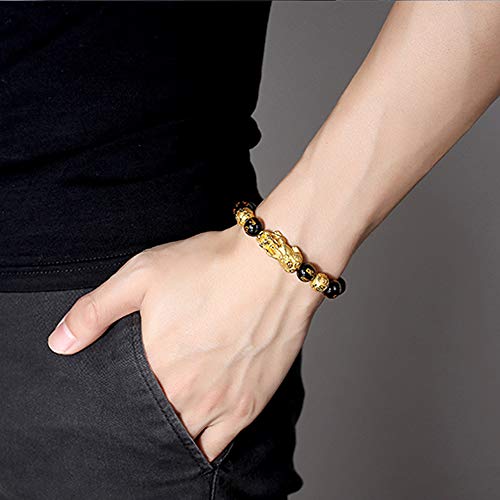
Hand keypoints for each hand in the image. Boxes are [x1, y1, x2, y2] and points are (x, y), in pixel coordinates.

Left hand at [47, 223, 322, 460]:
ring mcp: (220, 405)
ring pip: (185, 440)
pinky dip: (204, 444)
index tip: (127, 392)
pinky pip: (218, 446)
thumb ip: (95, 311)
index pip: (125, 406)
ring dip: (174, 431)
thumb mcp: (142, 275)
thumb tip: (59, 344)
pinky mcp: (249, 405)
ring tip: (173, 412)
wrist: (273, 267)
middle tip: (151, 399)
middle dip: (147, 417)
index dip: (122, 402)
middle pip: (155, 425)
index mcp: (154, 367)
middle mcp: (185, 395)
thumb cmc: (210, 266)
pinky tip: (200, 429)